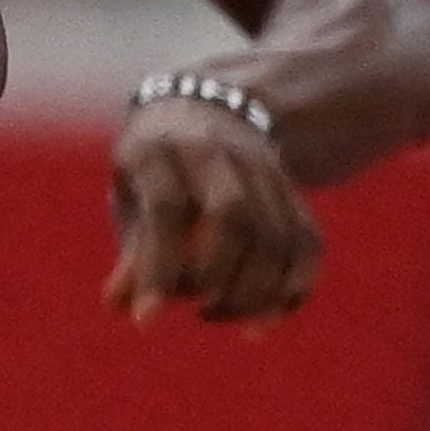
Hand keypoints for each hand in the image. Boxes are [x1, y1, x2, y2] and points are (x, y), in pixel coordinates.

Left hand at [109, 90, 318, 321]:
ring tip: (216, 316)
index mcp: (159, 149)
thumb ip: (131, 249)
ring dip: (254, 292)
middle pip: (235, 216)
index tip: (145, 320)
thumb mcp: (129, 194)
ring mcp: (262, 168)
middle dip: (216, 275)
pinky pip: (307, 243)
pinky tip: (263, 320)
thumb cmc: (155, 167)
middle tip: (194, 309)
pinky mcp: (293, 190)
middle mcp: (216, 153)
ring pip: (278, 235)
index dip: (157, 267)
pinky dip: (291, 288)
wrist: (209, 110)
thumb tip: (122, 308)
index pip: (167, 209)